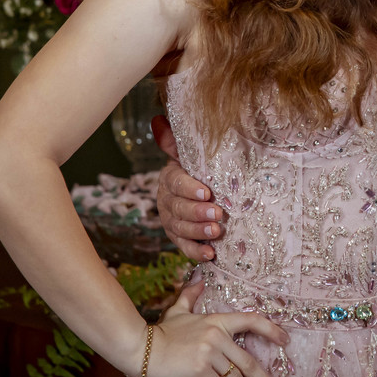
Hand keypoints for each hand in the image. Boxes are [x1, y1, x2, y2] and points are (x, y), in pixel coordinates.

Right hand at [146, 279, 288, 376]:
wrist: (141, 348)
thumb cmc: (161, 333)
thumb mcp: (177, 312)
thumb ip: (190, 297)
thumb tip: (198, 280)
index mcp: (216, 321)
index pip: (251, 320)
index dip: (271, 330)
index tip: (285, 340)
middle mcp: (217, 336)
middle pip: (248, 361)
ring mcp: (209, 353)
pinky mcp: (200, 370)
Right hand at [153, 118, 223, 260]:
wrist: (203, 190)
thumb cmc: (201, 169)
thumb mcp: (191, 154)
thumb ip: (175, 141)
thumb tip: (157, 121)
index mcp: (170, 178)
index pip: (176, 183)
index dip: (190, 189)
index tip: (207, 192)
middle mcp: (166, 200)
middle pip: (178, 208)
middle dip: (198, 212)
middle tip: (218, 214)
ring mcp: (171, 221)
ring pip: (180, 229)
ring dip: (198, 232)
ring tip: (217, 232)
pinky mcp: (179, 238)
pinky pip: (184, 247)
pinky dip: (196, 252)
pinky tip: (210, 255)